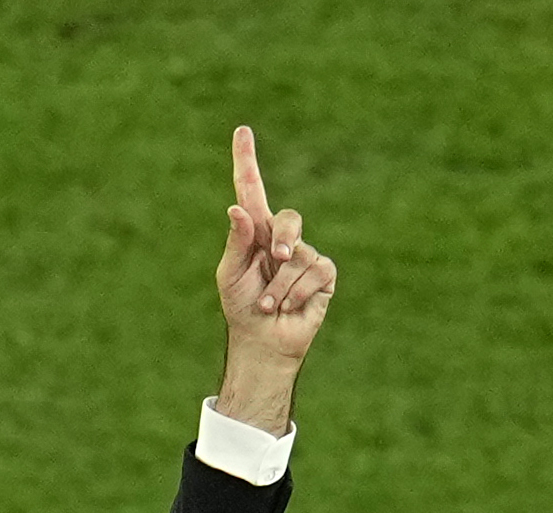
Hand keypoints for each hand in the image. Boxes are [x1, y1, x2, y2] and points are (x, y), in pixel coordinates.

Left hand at [211, 127, 337, 433]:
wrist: (262, 342)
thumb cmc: (241, 308)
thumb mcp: (230, 275)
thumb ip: (236, 242)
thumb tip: (237, 209)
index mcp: (254, 232)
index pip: (251, 189)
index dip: (246, 160)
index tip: (242, 131)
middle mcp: (282, 238)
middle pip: (288, 218)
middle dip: (281, 238)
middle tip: (274, 257)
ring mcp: (305, 255)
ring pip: (297, 256)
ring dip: (278, 287)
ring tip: (270, 305)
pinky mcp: (322, 275)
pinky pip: (314, 272)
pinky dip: (296, 293)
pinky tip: (288, 307)